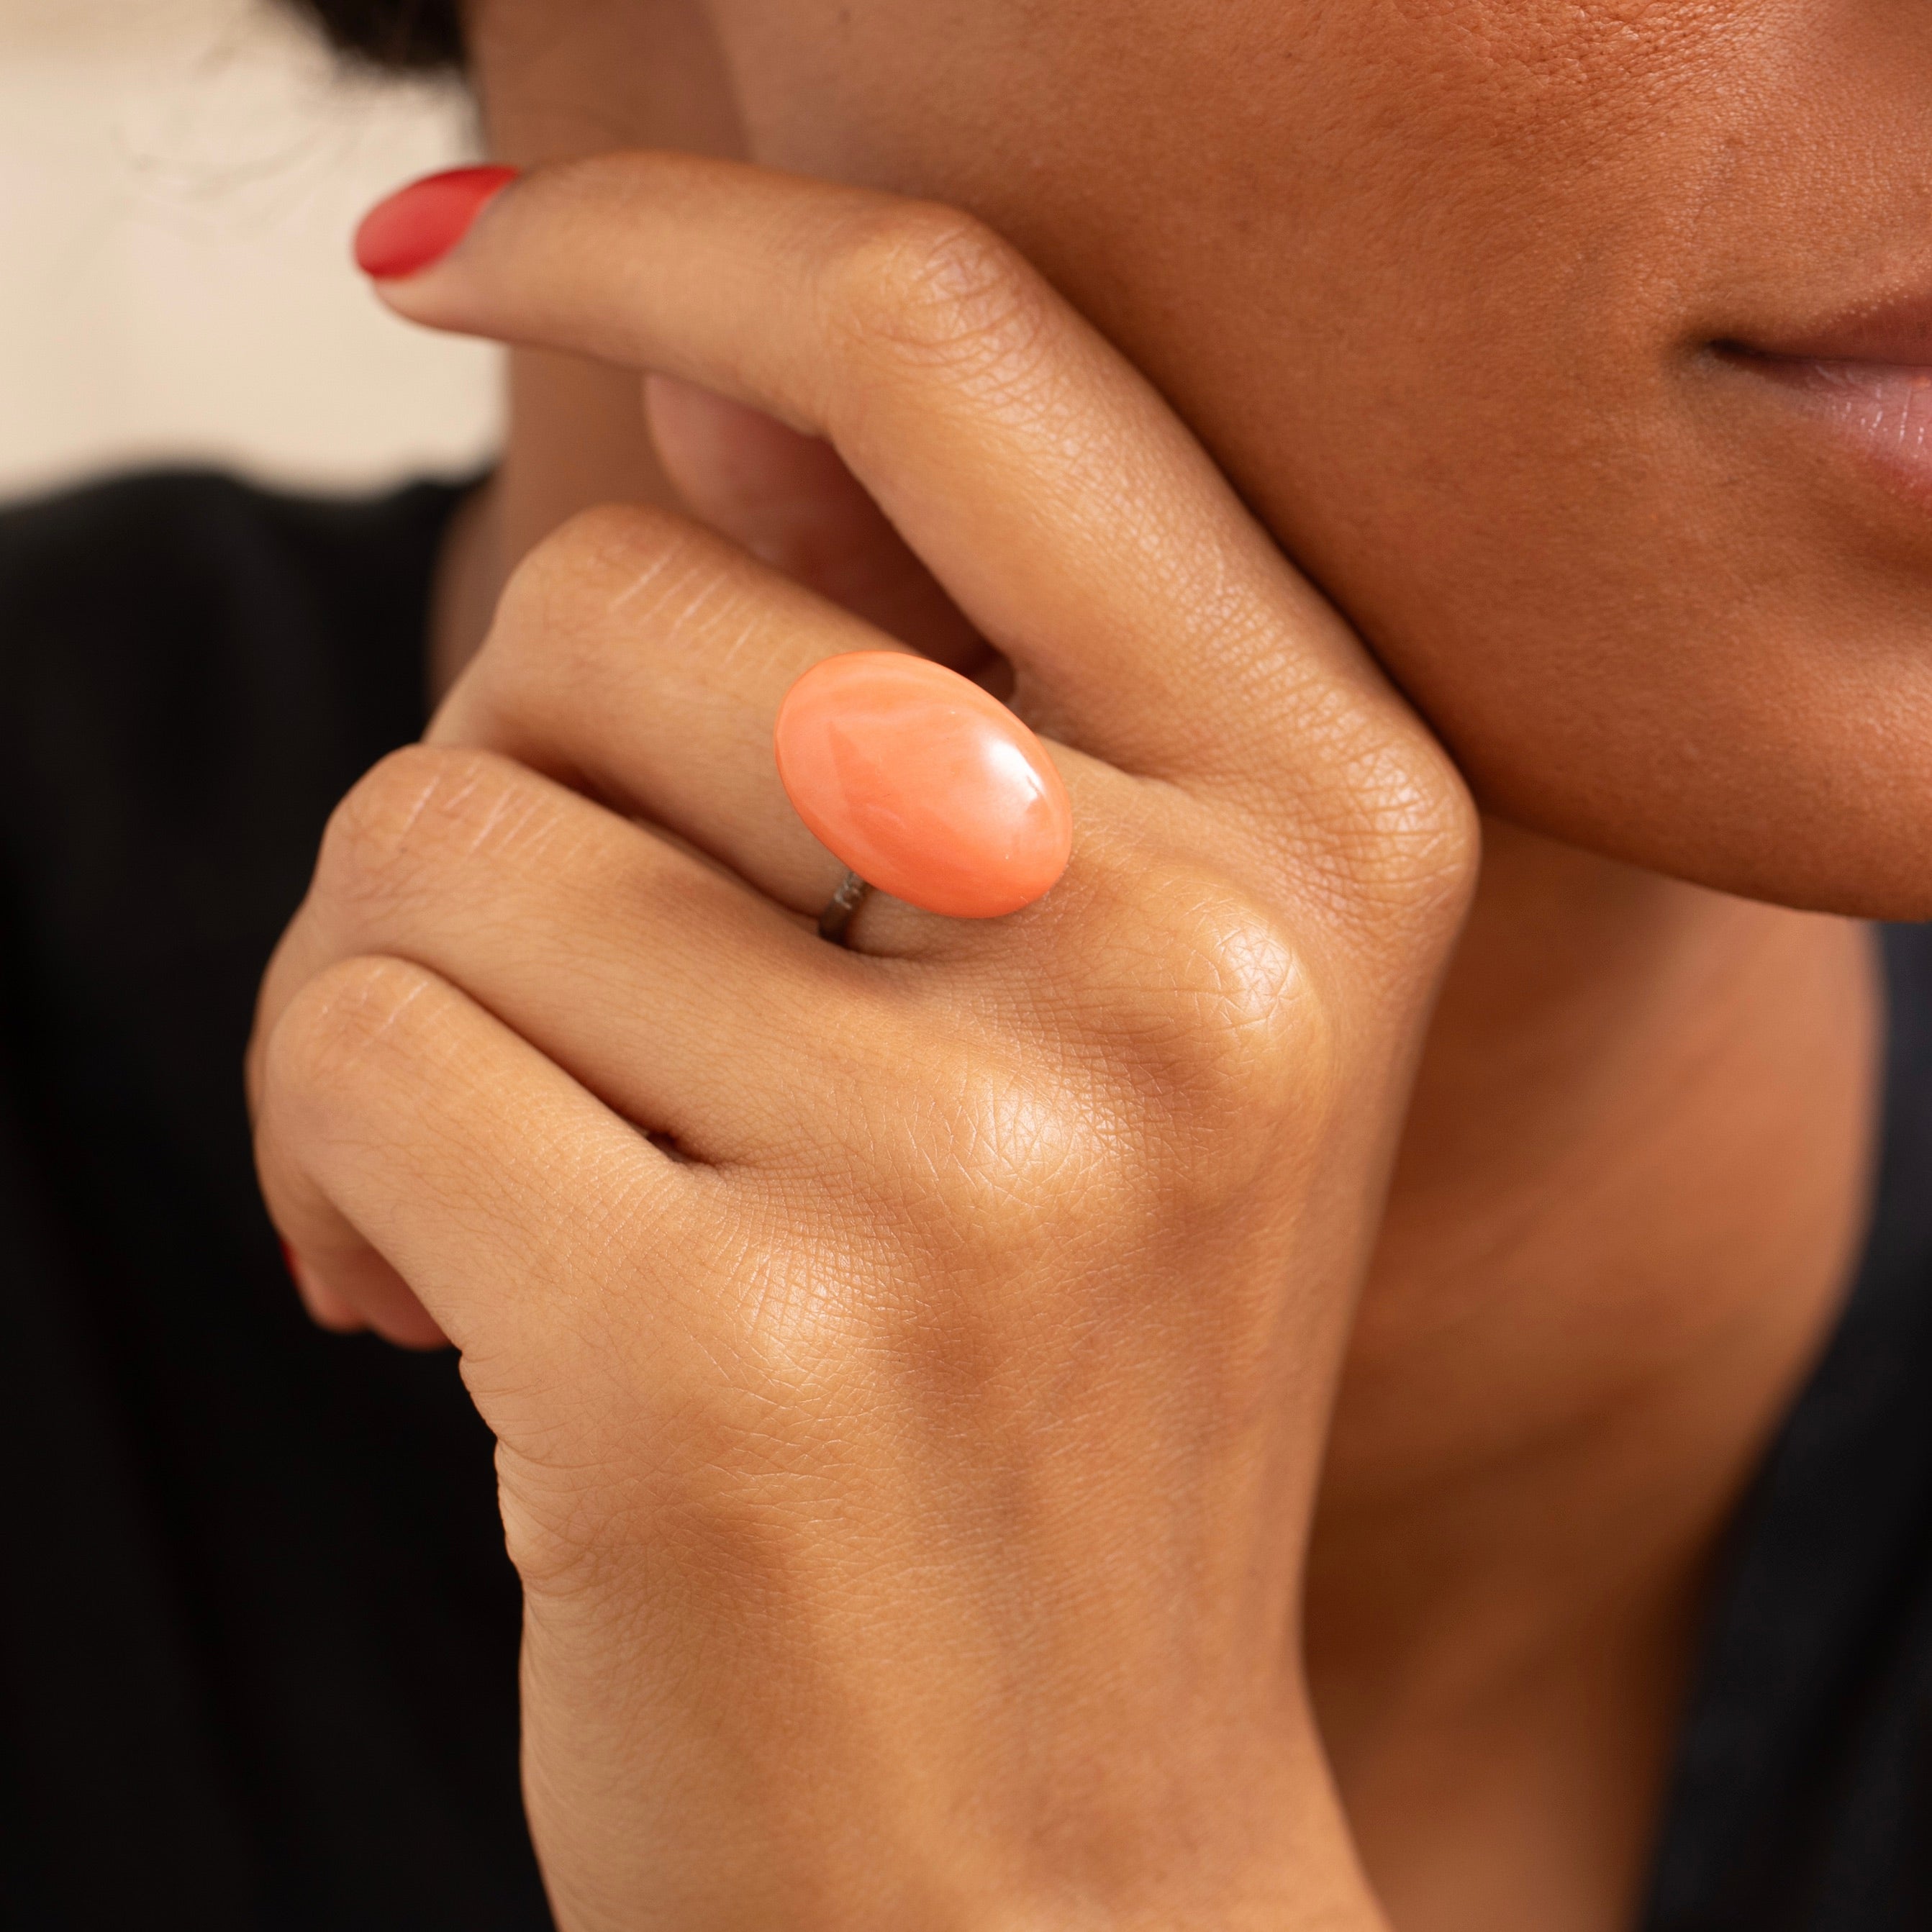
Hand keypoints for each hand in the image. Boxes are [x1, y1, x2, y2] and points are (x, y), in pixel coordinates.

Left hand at [248, 153, 1472, 1930]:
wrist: (1033, 1857)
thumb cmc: (1038, 1399)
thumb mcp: (1097, 1008)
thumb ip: (936, 671)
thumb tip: (727, 415)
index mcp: (1338, 812)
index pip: (958, 345)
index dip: (670, 228)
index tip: (461, 237)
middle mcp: (1208, 960)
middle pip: (617, 601)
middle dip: (497, 764)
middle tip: (557, 983)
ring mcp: (985, 1172)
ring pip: (447, 832)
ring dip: (393, 992)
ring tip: (508, 1184)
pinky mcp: (730, 1359)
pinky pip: (359, 1045)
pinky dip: (324, 1149)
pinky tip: (426, 1308)